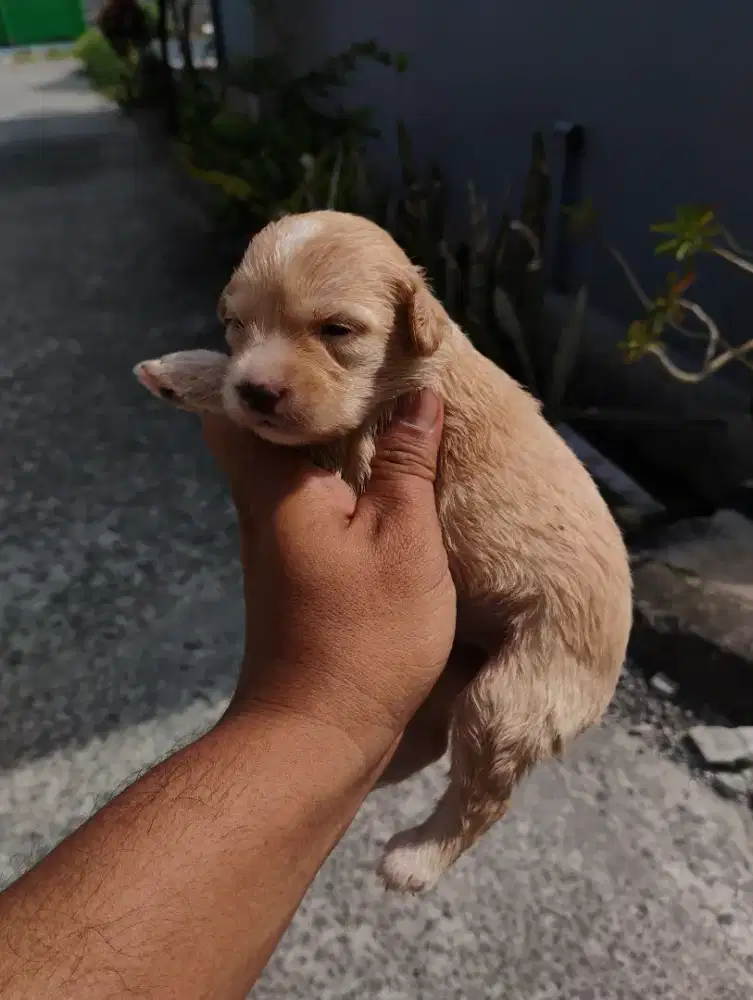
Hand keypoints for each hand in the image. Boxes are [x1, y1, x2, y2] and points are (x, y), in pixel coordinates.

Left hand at [202, 391, 455, 755]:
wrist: (316, 733)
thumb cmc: (364, 636)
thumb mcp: (406, 542)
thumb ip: (409, 464)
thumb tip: (418, 395)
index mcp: (278, 483)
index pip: (241, 401)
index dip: (274, 367)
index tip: (320, 341)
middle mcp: (260, 504)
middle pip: (264, 428)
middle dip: (308, 395)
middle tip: (364, 371)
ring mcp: (271, 539)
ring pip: (285, 463)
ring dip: (326, 436)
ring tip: (384, 409)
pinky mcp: (290, 567)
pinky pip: (303, 499)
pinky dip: (335, 477)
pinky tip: (380, 477)